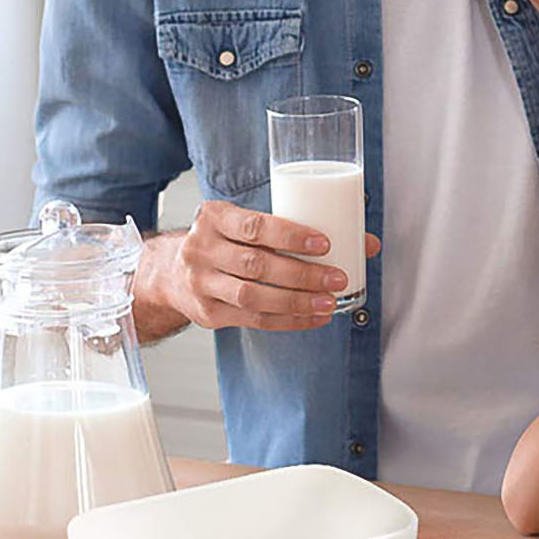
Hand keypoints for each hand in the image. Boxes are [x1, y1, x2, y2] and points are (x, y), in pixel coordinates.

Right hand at [144, 200, 380, 332]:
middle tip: (337, 277)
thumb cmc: (226, 241)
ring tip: (330, 302)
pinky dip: (288, 321)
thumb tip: (368, 243)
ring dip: (297, 302)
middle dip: (303, 274)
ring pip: (254, 297)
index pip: (254, 227)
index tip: (324, 244)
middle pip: (257, 266)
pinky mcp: (207, 314)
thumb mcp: (249, 223)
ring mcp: (201, 284)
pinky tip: (314, 318)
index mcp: (214, 217)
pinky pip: (253, 320)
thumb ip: (299, 227)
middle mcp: (201, 249)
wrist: (170, 272)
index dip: (290, 236)